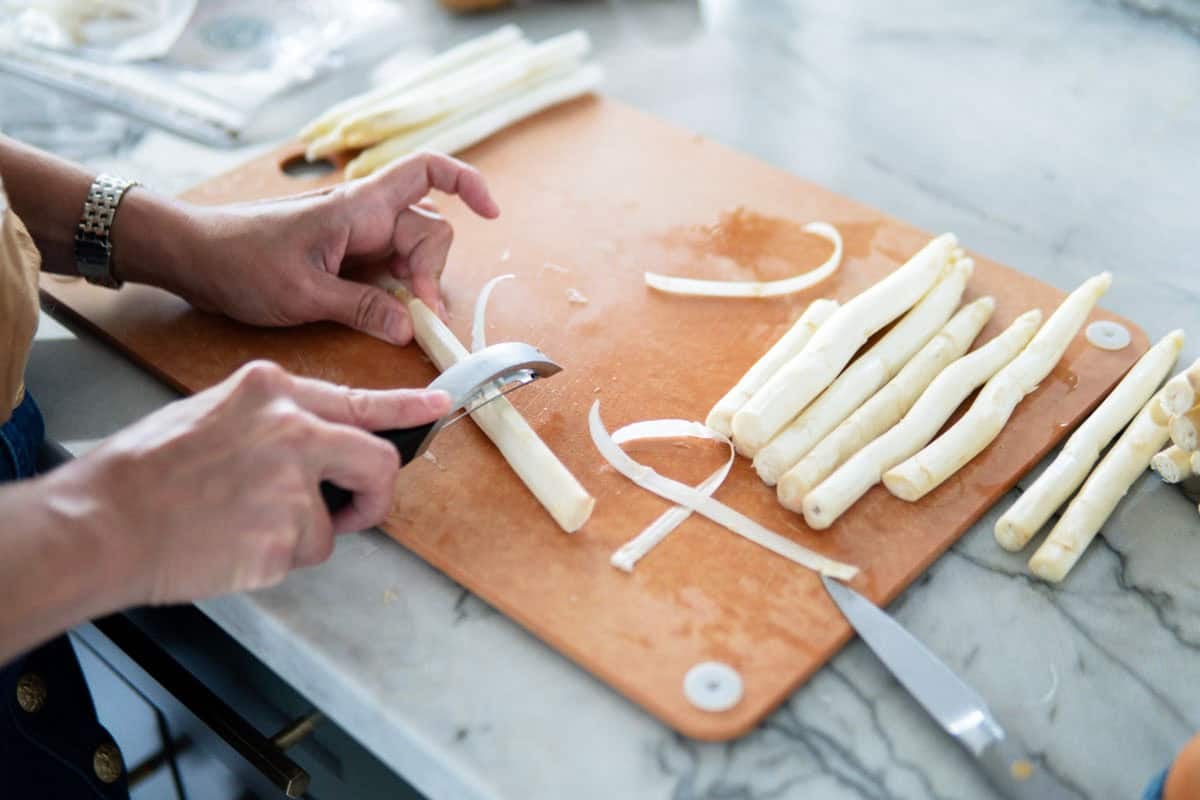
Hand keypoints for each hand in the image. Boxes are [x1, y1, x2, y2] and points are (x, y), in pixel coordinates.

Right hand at [47, 361, 450, 604]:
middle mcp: (293, 429)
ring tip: (246, 529)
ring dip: (303, 534)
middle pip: (378, 461)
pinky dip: (277, 560)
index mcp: (272, 392)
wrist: (100, 522)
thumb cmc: (144, 472)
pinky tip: (234, 548)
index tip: (439, 406)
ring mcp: (292, 483)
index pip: (358, 399)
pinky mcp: (285, 535)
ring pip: (334, 521)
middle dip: (375, 494)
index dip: (406, 407)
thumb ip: (271, 420)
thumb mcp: (212, 413)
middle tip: (353, 511)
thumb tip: (314, 444)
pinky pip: (305, 554)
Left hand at [136, 151, 498, 344]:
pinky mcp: (344, 256)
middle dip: (432, 274)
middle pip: (429, 229)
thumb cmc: (238, 262)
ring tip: (402, 323)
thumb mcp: (302, 294)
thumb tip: (409, 328)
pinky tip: (385, 318)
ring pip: (410, 254)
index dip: (467, 183)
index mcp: (358, 207)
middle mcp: (363, 215)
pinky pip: (387, 270)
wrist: (190, 257)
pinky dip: (395, 294)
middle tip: (420, 320)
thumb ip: (361, 309)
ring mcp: (355, 236)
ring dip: (415, 288)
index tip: (490, 215)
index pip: (428, 171)